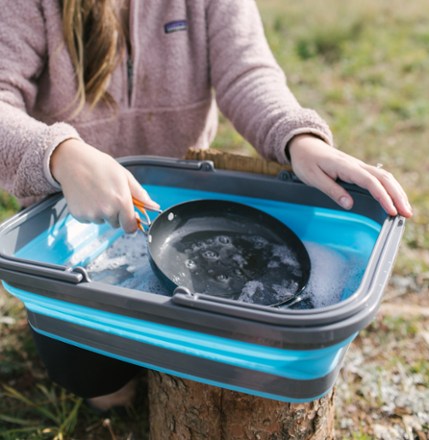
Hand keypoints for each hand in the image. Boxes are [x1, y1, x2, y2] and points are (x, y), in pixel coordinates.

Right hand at [50, 139, 159, 232]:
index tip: (130, 218)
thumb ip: (140, 195)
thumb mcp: (125, 177)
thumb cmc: (101, 166)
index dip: (131, 223)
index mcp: (121, 202)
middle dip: (116, 215)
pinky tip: (87, 196)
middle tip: (110, 196)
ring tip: (97, 193)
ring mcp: (92, 214)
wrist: (73, 162)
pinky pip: (89, 220)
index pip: (131, 227)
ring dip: (102, 212)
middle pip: (117, 224)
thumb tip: (155, 207)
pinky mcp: (79, 215)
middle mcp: (107, 211)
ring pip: (102, 221)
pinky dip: (89, 212)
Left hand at [288, 134, 412, 217]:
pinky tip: (394, 198)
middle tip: (407, 213)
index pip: (370, 181)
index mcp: (345, 166)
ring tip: (405, 209)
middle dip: (398, 196)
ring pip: (384, 177)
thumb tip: (349, 204)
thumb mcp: (313, 178)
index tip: (391, 211)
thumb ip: (331, 190)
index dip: (382, 197)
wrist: (304, 146)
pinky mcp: (358, 169)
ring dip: (397, 192)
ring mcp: (358, 166)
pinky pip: (378, 177)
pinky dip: (390, 188)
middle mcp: (356, 165)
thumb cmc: (306, 161)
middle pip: (384, 178)